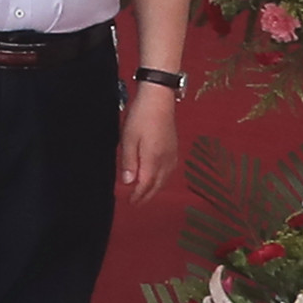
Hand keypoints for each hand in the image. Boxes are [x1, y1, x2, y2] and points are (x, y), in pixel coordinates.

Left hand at [117, 80, 179, 200]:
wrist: (159, 99)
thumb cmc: (141, 117)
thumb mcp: (128, 139)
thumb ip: (128, 162)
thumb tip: (129, 182)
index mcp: (154, 159)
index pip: (146, 185)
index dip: (138, 196)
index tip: (130, 203)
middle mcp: (166, 160)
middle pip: (157, 184)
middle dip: (147, 196)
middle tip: (136, 204)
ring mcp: (172, 154)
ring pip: (164, 178)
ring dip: (155, 189)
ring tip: (145, 195)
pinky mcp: (174, 148)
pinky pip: (169, 170)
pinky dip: (161, 179)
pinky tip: (157, 178)